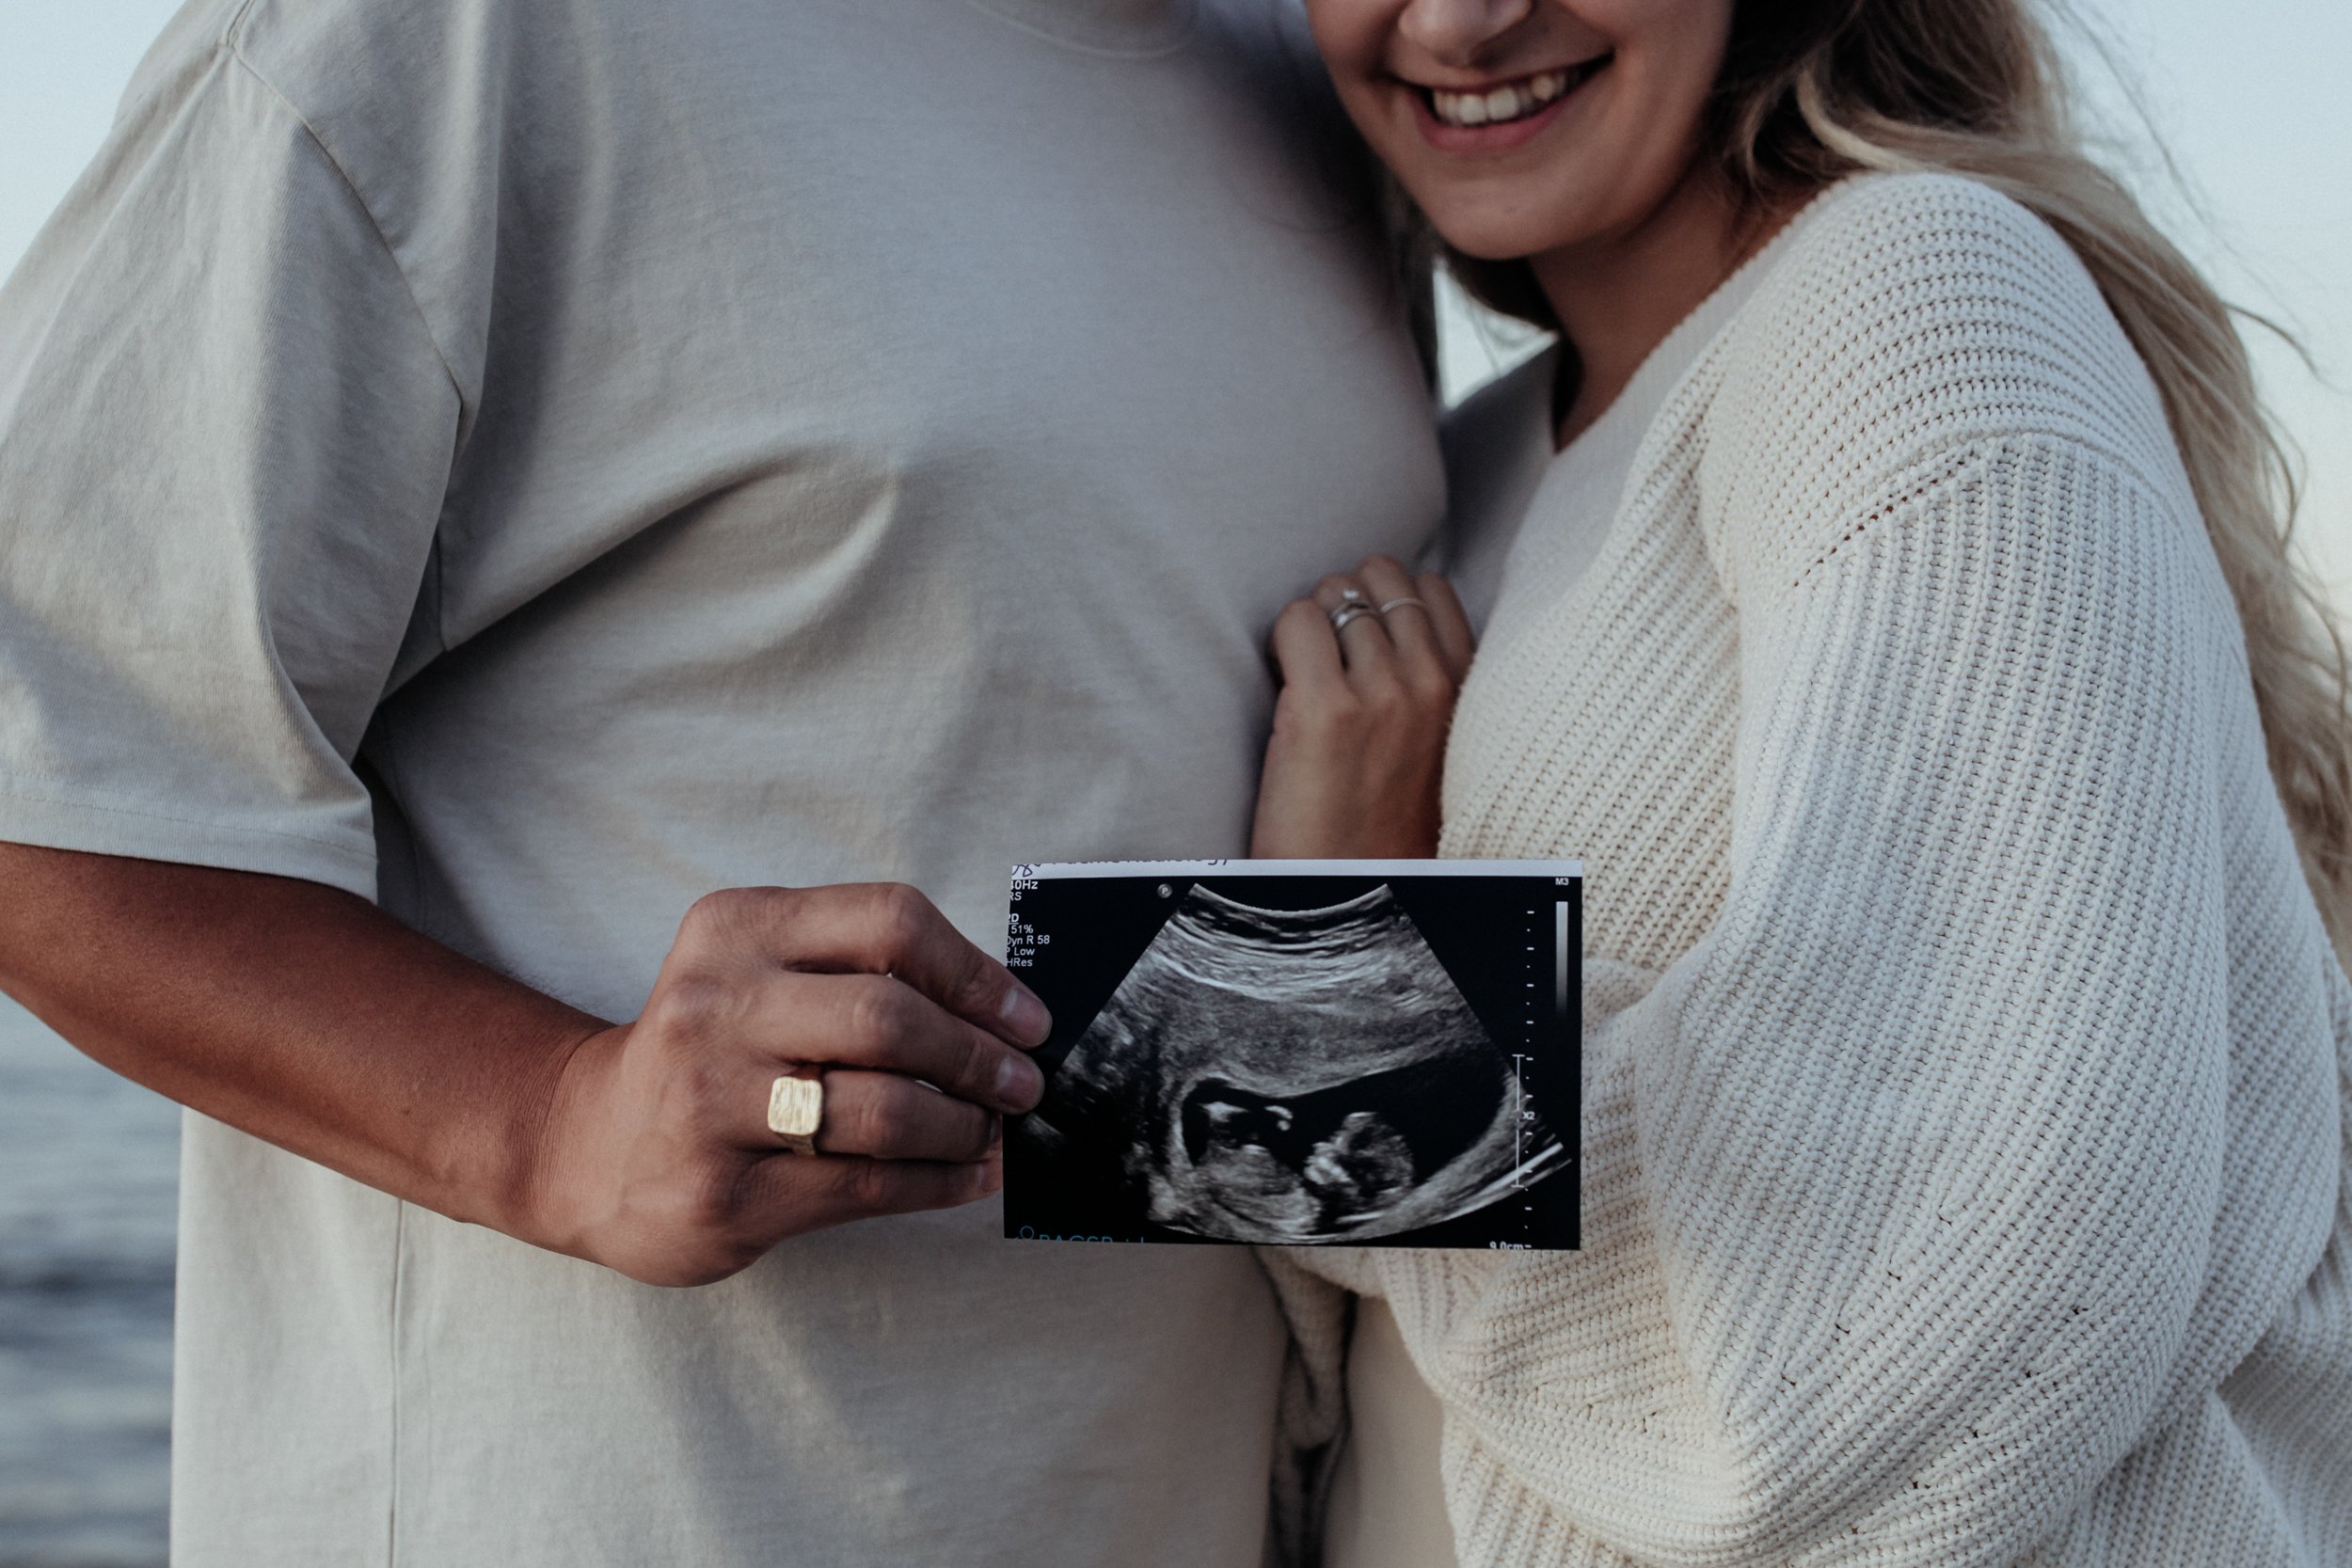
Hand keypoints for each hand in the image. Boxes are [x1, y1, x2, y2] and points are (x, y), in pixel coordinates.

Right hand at [524, 883, 1051, 1285]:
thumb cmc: (710, 1051)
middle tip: (1021, 1084)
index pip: (889, 921)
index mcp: (737, 928)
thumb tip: (1002, 1012)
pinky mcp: (724, 1193)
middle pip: (890, 1017)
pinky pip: (866, 1186)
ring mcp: (711, 1104)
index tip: (1025, 1016)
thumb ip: (857, 970)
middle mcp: (715, 1006)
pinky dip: (939, 1181)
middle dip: (978, 1055)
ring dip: (963, 1125)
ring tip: (989, 1131)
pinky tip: (968, 1174)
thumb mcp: (757, 970)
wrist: (587, 1146)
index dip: (975, 972)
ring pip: (884, 1109)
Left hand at [1250, 555, 1473, 859]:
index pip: (1432, 589)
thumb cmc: (1384, 822)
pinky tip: (1280, 679)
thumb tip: (1393, 622)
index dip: (1386, 599)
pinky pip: (1295, 620)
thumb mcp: (1435, 745)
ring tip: (1302, 672)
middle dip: (1345, 601)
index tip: (1362, 634)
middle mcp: (1429, 684)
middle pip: (1379, 578)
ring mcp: (1379, 693)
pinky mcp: (1323, 709)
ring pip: (1334, 594)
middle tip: (1325, 650)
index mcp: (1464, 691)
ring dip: (1309, 622)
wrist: (1352, 887)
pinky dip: (1280, 638)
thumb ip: (1428, 683)